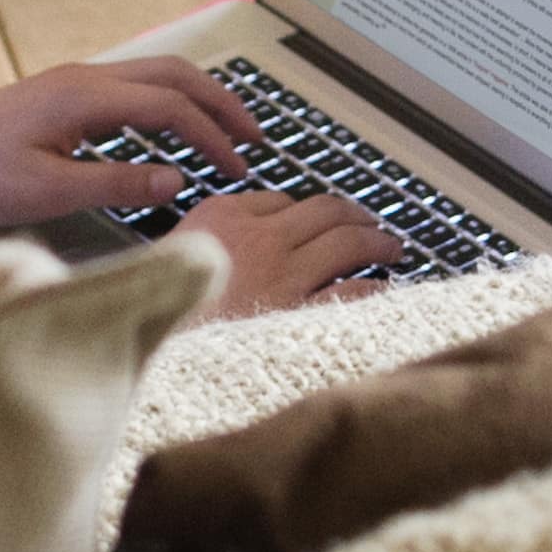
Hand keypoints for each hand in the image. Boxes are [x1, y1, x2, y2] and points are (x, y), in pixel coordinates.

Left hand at [0, 57, 264, 229]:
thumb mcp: (49, 189)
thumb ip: (117, 182)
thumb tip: (178, 178)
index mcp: (87, 96)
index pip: (172, 107)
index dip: (212, 137)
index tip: (239, 169)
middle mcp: (88, 77)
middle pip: (177, 74)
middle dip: (222, 103)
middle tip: (257, 137)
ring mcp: (79, 80)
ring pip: (159, 73)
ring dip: (200, 98)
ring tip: (230, 131)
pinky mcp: (69, 92)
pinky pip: (137, 85)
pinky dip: (172, 101)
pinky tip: (177, 131)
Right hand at [184, 188, 411, 315]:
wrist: (159, 351)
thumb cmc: (162, 315)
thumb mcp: (171, 259)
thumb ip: (208, 241)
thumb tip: (243, 237)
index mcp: (224, 216)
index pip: (280, 199)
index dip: (306, 209)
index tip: (320, 219)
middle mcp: (261, 238)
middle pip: (324, 212)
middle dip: (354, 214)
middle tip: (371, 222)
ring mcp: (284, 275)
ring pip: (347, 243)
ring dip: (377, 241)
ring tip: (392, 246)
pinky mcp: (299, 314)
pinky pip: (351, 292)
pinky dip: (375, 286)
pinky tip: (387, 287)